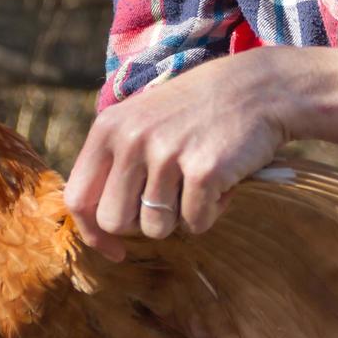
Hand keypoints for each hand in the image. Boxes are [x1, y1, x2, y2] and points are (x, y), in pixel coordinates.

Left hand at [64, 48, 292, 260]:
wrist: (258, 87)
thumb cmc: (198, 110)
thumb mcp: (143, 120)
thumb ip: (116, 162)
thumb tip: (96, 225)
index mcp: (109, 128)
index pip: (78, 197)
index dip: (93, 233)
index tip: (114, 250)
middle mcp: (132, 139)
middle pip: (114, 221)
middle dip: (142, 223)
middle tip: (171, 201)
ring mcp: (167, 154)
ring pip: (156, 228)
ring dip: (181, 217)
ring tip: (198, 182)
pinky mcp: (203, 170)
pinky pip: (195, 224)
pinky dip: (212, 212)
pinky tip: (222, 180)